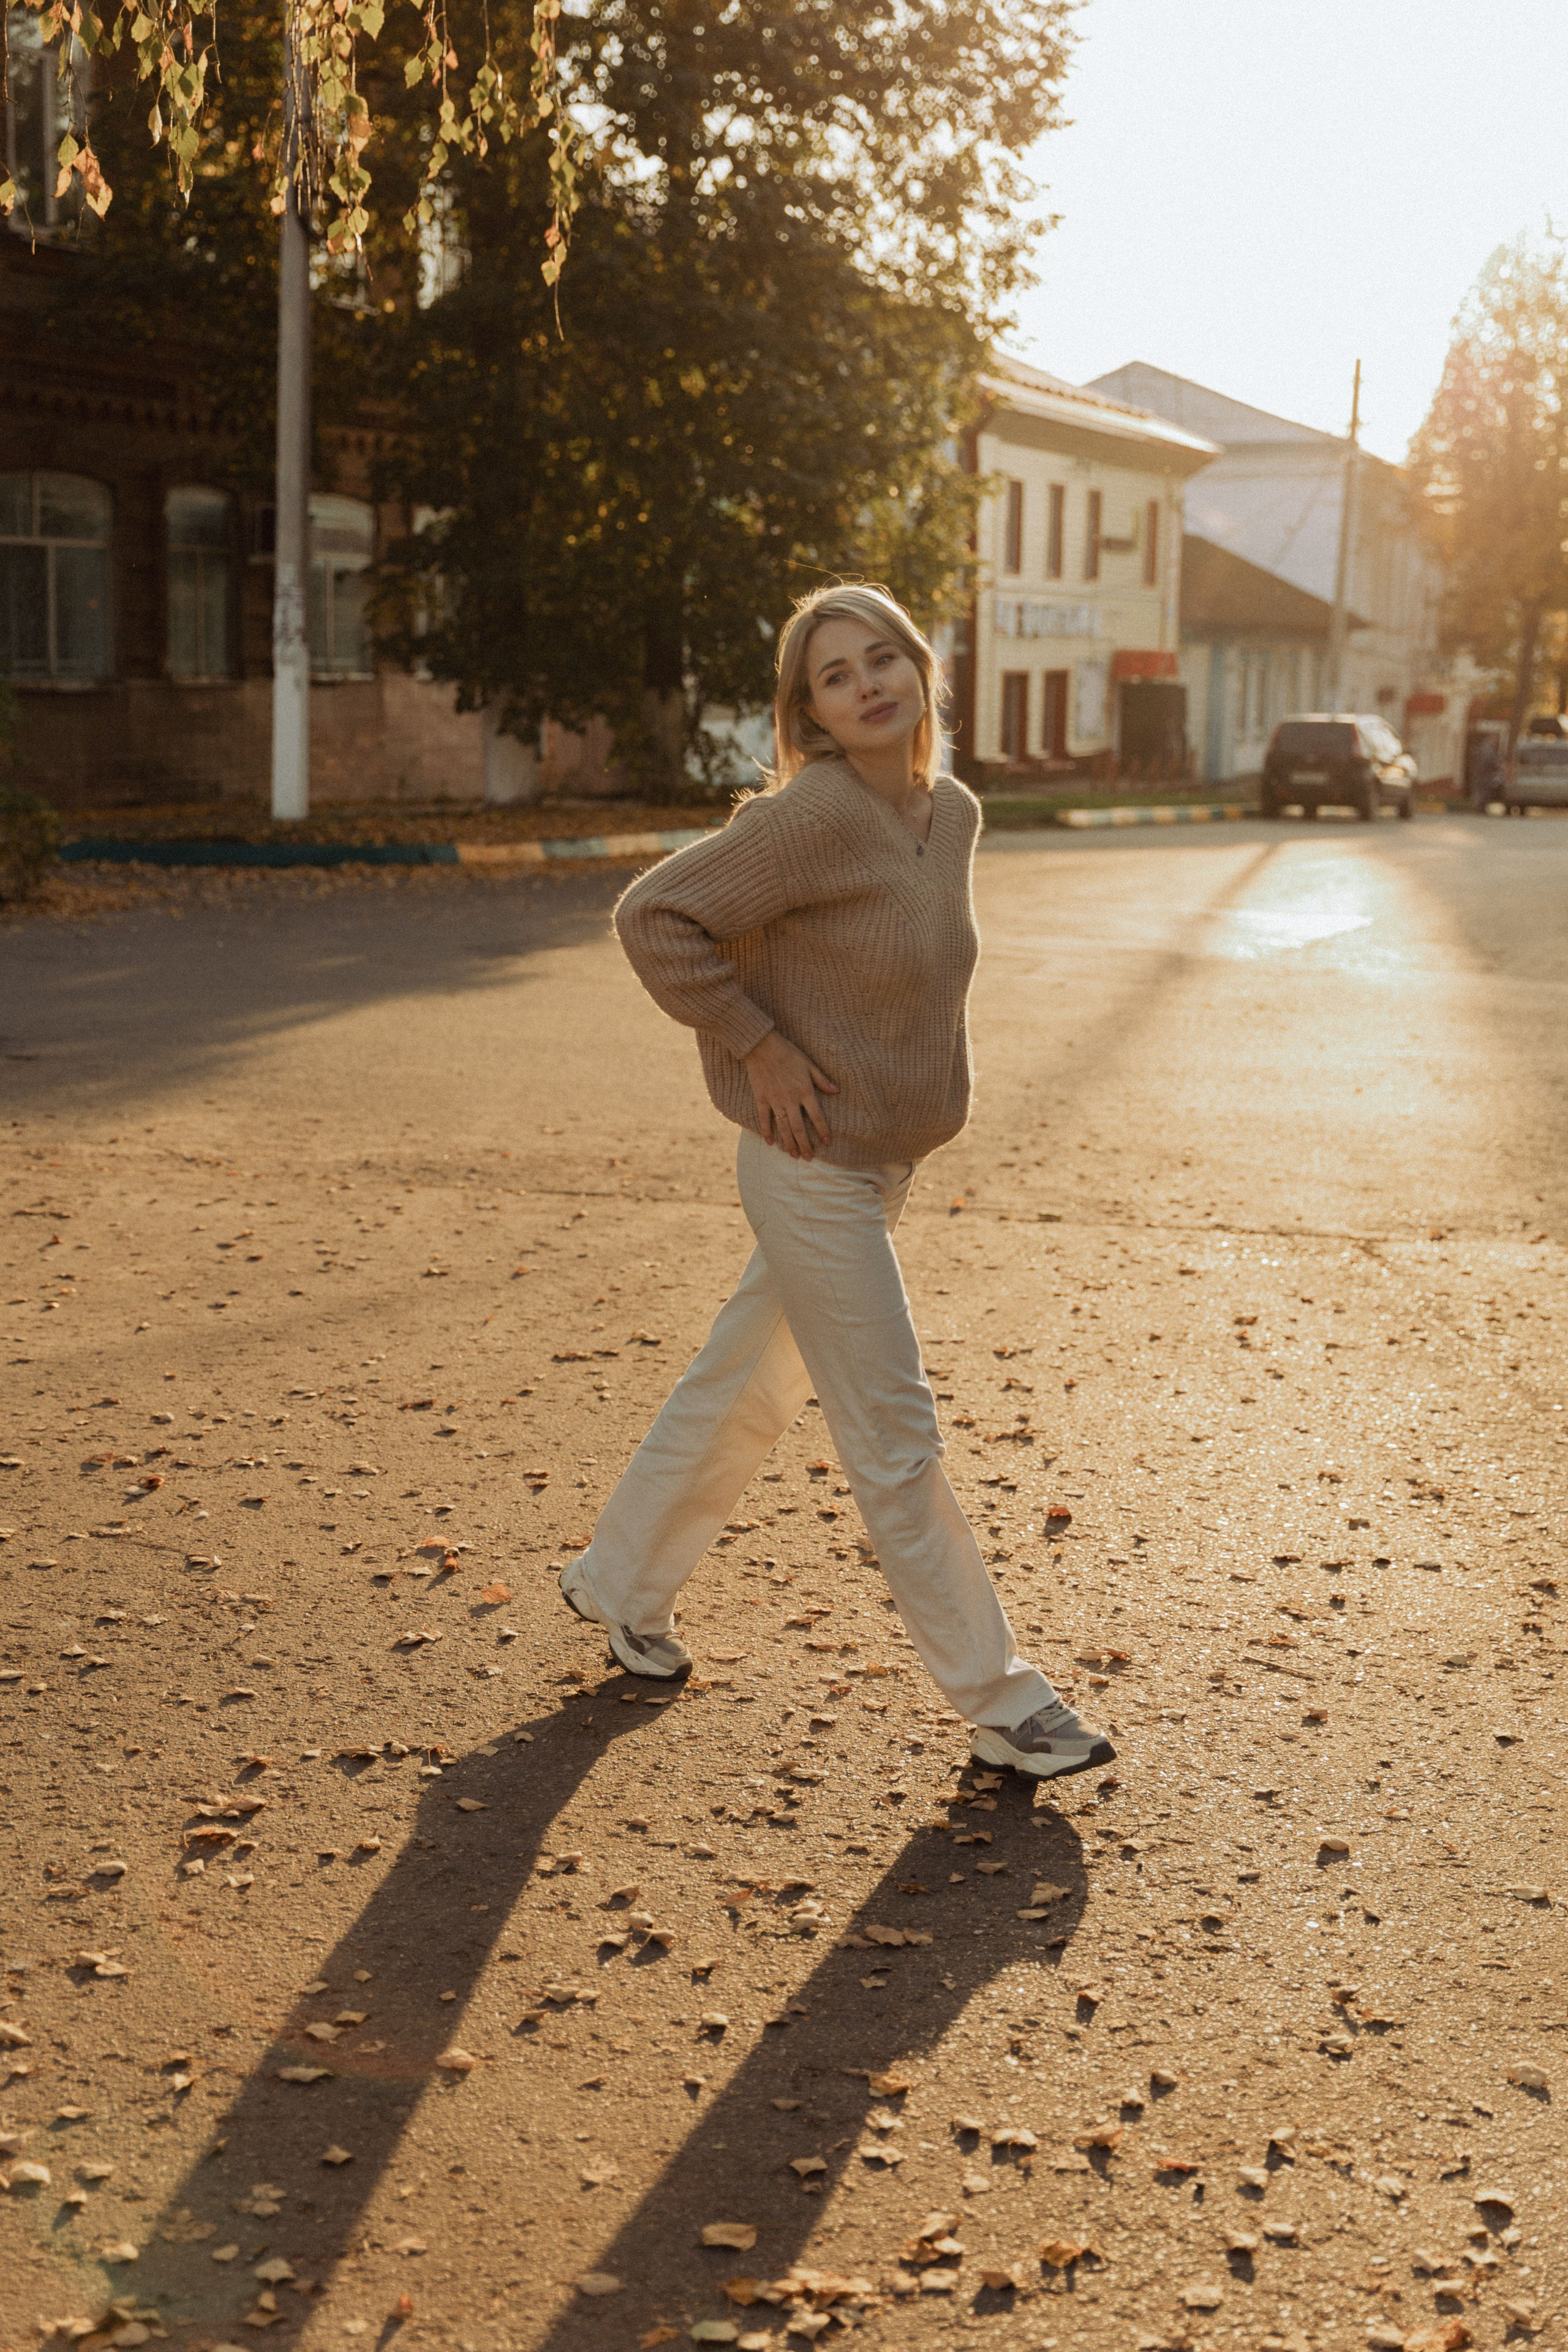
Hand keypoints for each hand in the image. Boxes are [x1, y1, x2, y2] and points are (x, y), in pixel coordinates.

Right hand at [743, 1029, 838, 1158]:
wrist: (762, 1046)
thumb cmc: (788, 1053)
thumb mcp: (808, 1064)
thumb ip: (821, 1080)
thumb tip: (836, 1091)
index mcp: (804, 1091)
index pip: (817, 1116)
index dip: (823, 1130)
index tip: (827, 1142)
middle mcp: (790, 1099)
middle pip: (799, 1127)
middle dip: (805, 1144)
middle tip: (809, 1158)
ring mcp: (774, 1100)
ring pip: (783, 1126)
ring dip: (789, 1142)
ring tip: (793, 1155)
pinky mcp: (761, 1098)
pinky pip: (764, 1119)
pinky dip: (767, 1131)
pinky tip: (770, 1142)